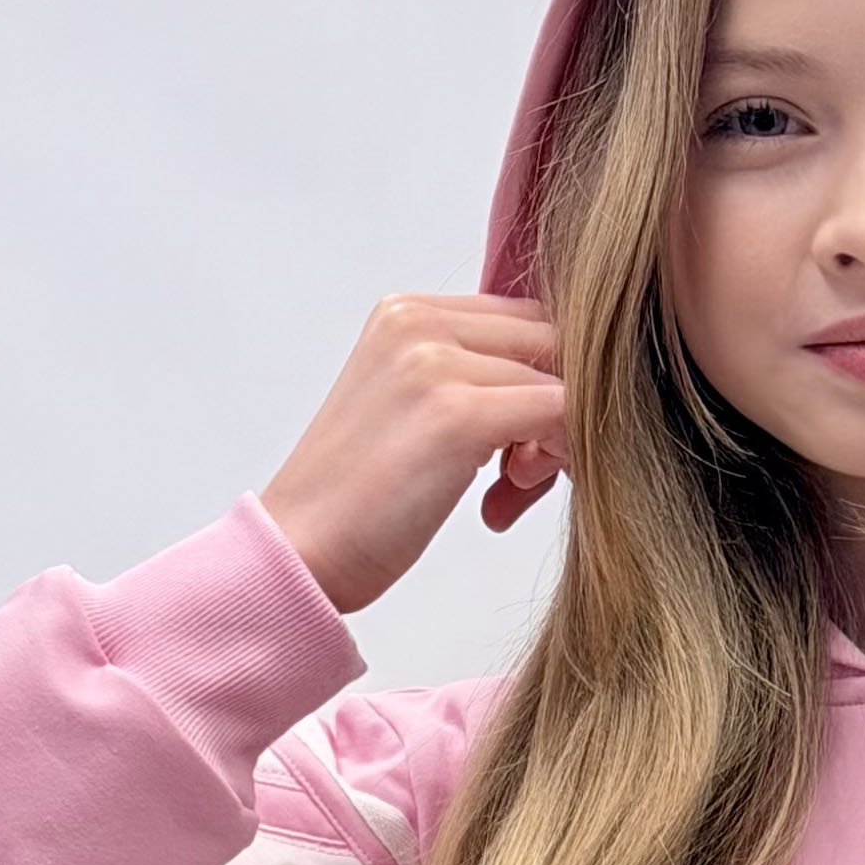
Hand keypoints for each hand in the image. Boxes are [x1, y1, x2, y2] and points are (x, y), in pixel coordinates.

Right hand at [258, 293, 567, 615]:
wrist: (302, 551)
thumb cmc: (359, 501)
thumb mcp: (412, 411)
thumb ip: (471, 381)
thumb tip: (562, 395)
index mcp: (404, 313)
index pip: (522, 319)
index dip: (542, 378)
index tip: (522, 443)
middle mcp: (419, 322)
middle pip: (549, 341)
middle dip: (558, 406)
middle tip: (526, 471)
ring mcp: (436, 363)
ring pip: (560, 381)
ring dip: (556, 443)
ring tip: (509, 491)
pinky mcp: (458, 414)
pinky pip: (560, 415)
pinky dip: (561, 458)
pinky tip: (510, 497)